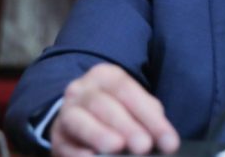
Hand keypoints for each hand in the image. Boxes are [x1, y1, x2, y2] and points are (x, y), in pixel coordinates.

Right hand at [51, 63, 179, 156]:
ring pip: (79, 120)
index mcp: (106, 76)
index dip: (150, 116)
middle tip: (144, 146)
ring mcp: (66, 112)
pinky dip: (77, 152)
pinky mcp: (56, 137)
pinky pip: (64, 144)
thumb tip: (163, 138)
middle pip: (104, 105)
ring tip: (116, 148)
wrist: (80, 115)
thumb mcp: (135, 105)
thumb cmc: (117, 110)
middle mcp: (82, 90)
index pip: (128, 92)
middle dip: (127, 126)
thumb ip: (149, 116)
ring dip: (99, 134)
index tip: (169, 141)